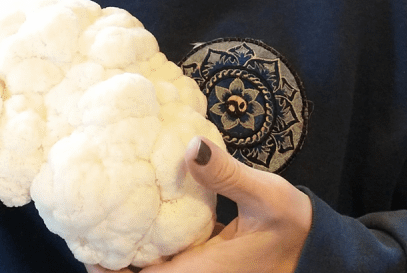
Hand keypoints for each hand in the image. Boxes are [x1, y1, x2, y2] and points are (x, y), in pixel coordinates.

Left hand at [85, 137, 311, 272]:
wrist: (317, 247)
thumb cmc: (293, 227)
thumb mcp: (266, 196)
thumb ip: (227, 174)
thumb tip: (192, 146)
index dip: (111, 271)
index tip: (89, 246)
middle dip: (113, 258)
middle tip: (89, 224)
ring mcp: (202, 271)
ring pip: (154, 269)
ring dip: (131, 252)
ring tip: (106, 216)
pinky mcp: (207, 261)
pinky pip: (170, 258)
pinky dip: (152, 244)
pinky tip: (142, 214)